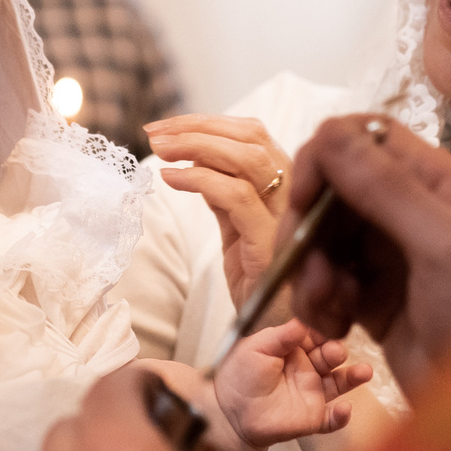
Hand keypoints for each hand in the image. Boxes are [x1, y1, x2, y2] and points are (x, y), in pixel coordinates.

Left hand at [147, 114, 292, 316]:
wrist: (272, 329)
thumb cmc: (256, 276)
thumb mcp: (236, 225)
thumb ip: (224, 190)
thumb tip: (194, 155)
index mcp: (287, 182)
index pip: (251, 132)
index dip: (207, 121)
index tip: (165, 125)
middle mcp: (294, 192)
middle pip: (250, 137)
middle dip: (197, 127)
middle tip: (155, 132)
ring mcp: (286, 216)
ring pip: (246, 159)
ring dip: (196, 146)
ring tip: (160, 150)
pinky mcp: (271, 242)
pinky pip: (236, 197)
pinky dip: (200, 180)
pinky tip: (171, 178)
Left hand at [211, 320, 369, 448]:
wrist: (227, 413)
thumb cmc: (239, 376)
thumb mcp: (256, 347)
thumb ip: (281, 335)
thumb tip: (304, 320)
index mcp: (293, 349)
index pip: (315, 336)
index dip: (323, 332)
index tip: (328, 327)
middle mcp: (307, 369)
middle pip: (330, 357)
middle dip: (336, 352)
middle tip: (335, 351)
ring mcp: (312, 394)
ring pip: (339, 384)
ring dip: (353, 377)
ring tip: (364, 372)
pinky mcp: (312, 419)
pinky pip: (332, 420)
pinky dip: (341, 416)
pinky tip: (345, 409)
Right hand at [284, 115, 450, 398]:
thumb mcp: (444, 244)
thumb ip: (386, 187)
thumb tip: (328, 133)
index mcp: (440, 183)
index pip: (366, 140)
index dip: (324, 161)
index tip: (302, 201)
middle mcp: (415, 212)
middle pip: (336, 192)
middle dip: (310, 229)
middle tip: (303, 272)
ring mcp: (395, 258)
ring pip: (326, 241)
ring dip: (311, 271)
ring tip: (325, 309)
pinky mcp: (379, 302)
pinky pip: (331, 285)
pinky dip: (320, 303)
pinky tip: (334, 330)